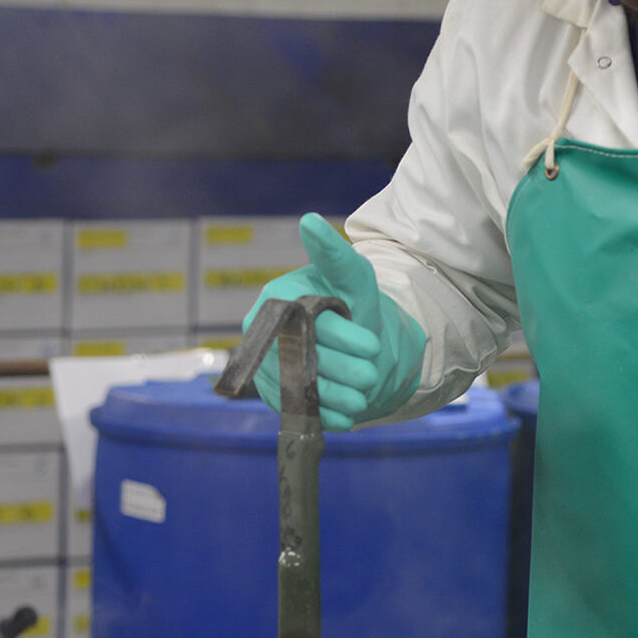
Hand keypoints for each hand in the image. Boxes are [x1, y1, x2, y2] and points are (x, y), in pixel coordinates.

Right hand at [243, 214, 425, 430]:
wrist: (357, 346)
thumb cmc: (352, 305)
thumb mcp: (354, 279)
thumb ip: (335, 255)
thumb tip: (309, 221)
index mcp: (277, 299)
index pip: (307, 322)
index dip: (342, 336)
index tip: (373, 345)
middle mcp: (263, 333)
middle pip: (303, 357)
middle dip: (343, 368)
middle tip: (373, 375)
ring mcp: (266, 366)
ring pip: (298, 386)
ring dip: (334, 396)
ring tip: (364, 396)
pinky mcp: (275, 394)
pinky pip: (295, 409)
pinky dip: (323, 415)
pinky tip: (347, 416)